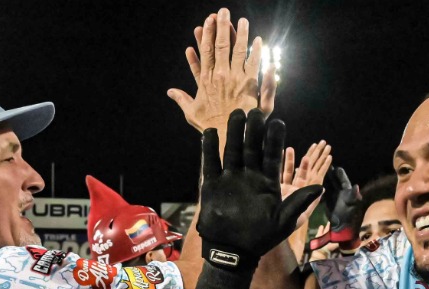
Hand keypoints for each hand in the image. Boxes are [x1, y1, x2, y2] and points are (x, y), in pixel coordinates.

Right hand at [169, 8, 274, 132]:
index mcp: (205, 80)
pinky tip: (258, 40)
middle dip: (221, 27)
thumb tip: (170, 91)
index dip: (206, 35)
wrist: (227, 137)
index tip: (206, 22)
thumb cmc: (209, 127)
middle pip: (220, 46)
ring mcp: (235, 79)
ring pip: (237, 50)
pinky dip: (256, 51)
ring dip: (239, 33)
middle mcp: (219, 76)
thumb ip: (182, 99)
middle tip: (222, 12)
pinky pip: (254, 63)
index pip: (205, 52)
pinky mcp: (249, 85)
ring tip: (241, 20)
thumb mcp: (191, 113)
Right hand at [198, 109, 322, 269]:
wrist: (232, 251)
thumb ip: (299, 202)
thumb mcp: (284, 221)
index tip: (277, 122)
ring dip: (234, 133)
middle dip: (254, 130)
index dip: (275, 139)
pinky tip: (211, 133)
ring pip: (232, 150)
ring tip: (236, 114)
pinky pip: (211, 163)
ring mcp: (231, 178)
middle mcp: (249, 176)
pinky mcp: (213, 184)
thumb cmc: (260, 238)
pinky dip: (209, 149)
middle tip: (256, 111)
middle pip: (252, 147)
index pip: (272, 155)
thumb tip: (321, 187)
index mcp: (267, 182)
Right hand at [323, 167, 361, 243]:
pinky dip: (319, 189)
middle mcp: (340, 193)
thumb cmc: (348, 216)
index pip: (344, 181)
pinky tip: (312, 185)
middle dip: (330, 174)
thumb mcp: (352, 205)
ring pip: (328, 186)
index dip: (340, 174)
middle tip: (325, 166)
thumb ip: (354, 195)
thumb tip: (356, 186)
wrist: (340, 227)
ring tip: (316, 172)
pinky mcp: (328, 202)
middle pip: (335, 181)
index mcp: (347, 192)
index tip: (336, 167)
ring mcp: (334, 197)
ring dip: (324, 180)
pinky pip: (323, 193)